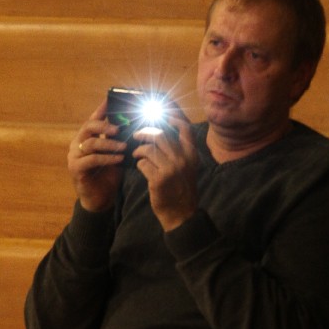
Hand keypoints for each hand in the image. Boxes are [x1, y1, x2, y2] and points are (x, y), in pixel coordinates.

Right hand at [68, 100, 126, 212]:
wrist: (100, 199)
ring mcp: (75, 156)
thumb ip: (119, 140)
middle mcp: (78, 143)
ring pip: (91, 143)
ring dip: (109, 144)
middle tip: (119, 128)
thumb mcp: (116, 154)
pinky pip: (91, 159)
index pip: (93, 119)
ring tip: (124, 147)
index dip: (101, 110)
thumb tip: (135, 126)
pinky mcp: (76, 169)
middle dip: (105, 125)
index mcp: (87, 137)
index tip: (111, 100)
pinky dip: (106, 158)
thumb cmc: (109, 174)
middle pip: (88, 127)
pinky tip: (119, 159)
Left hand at [132, 113, 198, 231]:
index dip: (173, 117)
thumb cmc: (182, 188)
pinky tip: (141, 167)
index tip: (163, 114)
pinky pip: (143, 164)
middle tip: (137, 135)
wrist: (181, 214)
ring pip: (149, 148)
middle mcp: (183, 159)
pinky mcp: (159, 179)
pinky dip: (139, 164)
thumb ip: (180, 150)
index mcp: (191, 154)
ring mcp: (171, 169)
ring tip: (136, 153)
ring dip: (139, 149)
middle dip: (145, 132)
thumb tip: (162, 131)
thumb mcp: (188, 167)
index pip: (184, 128)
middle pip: (160, 135)